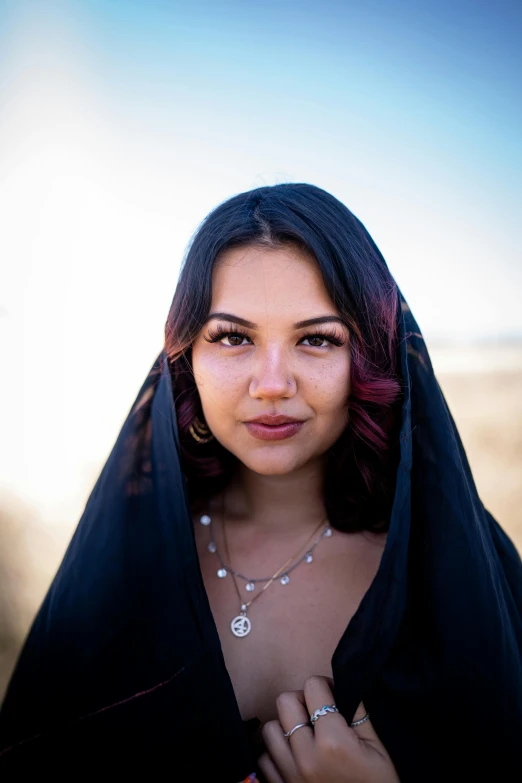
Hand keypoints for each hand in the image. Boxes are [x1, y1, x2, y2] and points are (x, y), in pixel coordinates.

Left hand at [257, 676, 398, 782]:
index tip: (332, 695)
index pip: (312, 687)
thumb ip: (358, 713)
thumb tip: (342, 686)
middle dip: (302, 700)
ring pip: (270, 729)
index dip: (324, 686)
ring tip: (305, 735)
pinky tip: (295, 756)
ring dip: (286, 727)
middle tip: (317, 712)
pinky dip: (276, 753)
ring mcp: (290, 775)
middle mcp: (306, 756)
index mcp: (332, 742)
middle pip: (285, 702)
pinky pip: (265, 759)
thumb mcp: (377, 748)